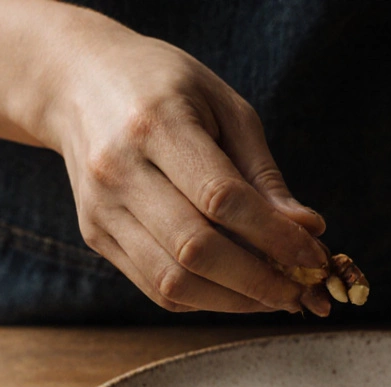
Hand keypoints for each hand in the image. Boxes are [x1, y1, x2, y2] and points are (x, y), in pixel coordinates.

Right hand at [40, 13, 330, 314]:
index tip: (315, 252)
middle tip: (303, 288)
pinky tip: (237, 290)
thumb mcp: (223, 106)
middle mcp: (119, 171)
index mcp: (154, 124)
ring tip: (277, 296)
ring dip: (234, 300)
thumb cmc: (164, 86)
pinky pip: (154, 287)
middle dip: (260, 280)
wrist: (75, 82)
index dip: (275, 235)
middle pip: (195, 249)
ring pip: (172, 282)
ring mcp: (101, 209)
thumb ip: (263, 173)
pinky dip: (204, 299)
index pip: (221, 198)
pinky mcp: (95, 236)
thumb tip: (308, 230)